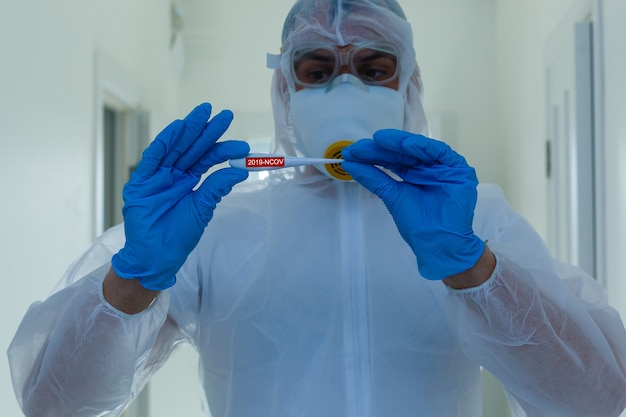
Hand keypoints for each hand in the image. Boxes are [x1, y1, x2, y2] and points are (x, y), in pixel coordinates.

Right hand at [111, 103, 248, 289]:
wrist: (156, 256)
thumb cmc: (179, 235)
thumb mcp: (202, 209)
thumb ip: (216, 188)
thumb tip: (241, 171)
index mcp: (188, 180)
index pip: (207, 159)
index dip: (223, 149)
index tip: (242, 145)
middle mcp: (173, 174)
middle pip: (192, 148)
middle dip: (207, 131)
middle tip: (225, 115)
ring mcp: (157, 176)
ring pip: (174, 148)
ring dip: (188, 130)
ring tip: (203, 115)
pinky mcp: (140, 182)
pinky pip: (153, 158)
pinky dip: (164, 143)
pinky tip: (177, 129)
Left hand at [342, 129, 483, 279]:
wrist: (439, 243)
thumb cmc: (419, 225)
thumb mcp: (391, 196)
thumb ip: (373, 178)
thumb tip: (350, 164)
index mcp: (413, 175)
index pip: (391, 160)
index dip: (373, 154)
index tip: (352, 152)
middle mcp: (428, 168)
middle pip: (402, 153)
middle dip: (381, 148)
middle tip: (359, 146)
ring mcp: (443, 167)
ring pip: (419, 149)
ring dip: (399, 143)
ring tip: (378, 140)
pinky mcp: (458, 169)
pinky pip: (440, 153)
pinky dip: (423, 147)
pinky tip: (405, 145)